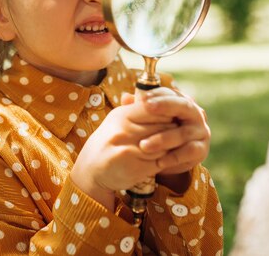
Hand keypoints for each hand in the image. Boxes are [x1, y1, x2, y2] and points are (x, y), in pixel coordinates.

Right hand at [70, 91, 179, 209]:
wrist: (91, 169)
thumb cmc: (109, 142)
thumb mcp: (119, 120)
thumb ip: (139, 110)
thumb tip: (165, 99)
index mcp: (122, 115)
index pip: (154, 108)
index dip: (167, 113)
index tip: (173, 117)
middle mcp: (124, 131)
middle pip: (163, 126)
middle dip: (171, 131)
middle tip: (176, 134)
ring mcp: (129, 150)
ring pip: (164, 145)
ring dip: (170, 147)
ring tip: (169, 148)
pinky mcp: (136, 167)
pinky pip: (161, 161)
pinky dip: (165, 161)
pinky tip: (163, 160)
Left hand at [138, 88, 210, 180]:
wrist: (166, 159)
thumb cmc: (154, 132)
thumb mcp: (145, 120)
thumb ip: (137, 109)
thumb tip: (125, 97)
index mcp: (179, 101)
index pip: (170, 93)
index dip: (157, 94)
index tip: (141, 98)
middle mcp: (193, 113)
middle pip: (183, 105)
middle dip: (165, 105)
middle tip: (147, 107)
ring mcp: (200, 131)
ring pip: (183, 132)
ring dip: (163, 139)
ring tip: (143, 146)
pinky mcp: (201, 149)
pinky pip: (190, 151)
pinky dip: (174, 156)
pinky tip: (159, 161)